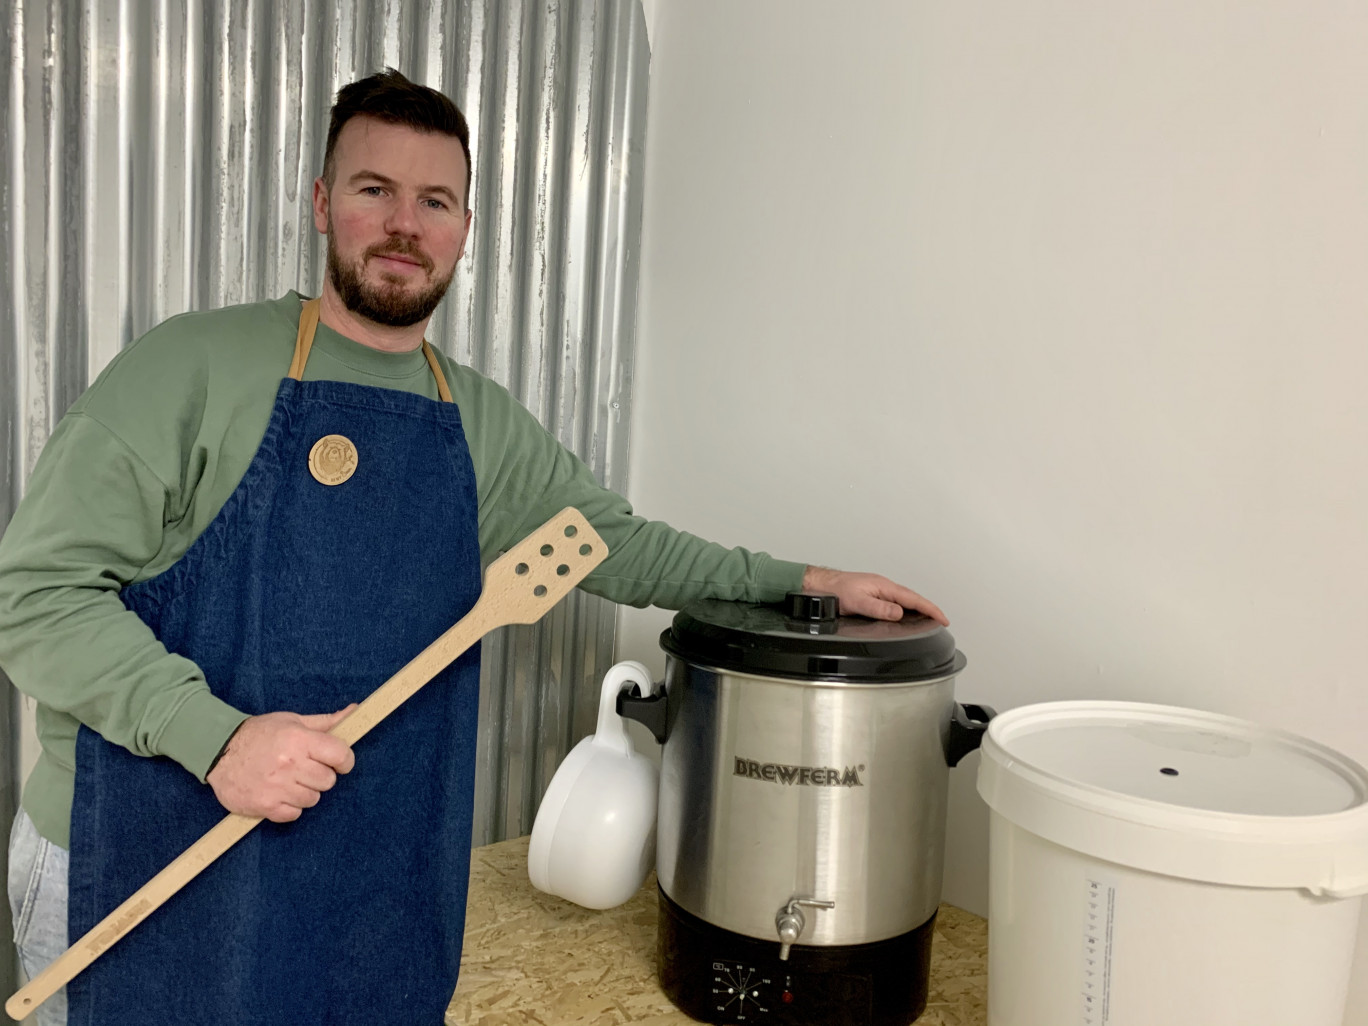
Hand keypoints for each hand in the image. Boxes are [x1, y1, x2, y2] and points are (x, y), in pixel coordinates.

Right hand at [207, 705, 356, 821]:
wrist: (218, 750)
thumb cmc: (260, 733)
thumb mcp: (293, 721)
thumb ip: (326, 722)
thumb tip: (355, 712)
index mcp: (299, 739)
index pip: (341, 755)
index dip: (344, 760)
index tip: (338, 761)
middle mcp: (290, 764)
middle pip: (328, 780)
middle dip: (320, 774)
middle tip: (304, 768)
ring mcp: (277, 787)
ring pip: (313, 799)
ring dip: (305, 791)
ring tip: (289, 779)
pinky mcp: (265, 807)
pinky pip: (294, 814)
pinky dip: (290, 807)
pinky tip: (279, 793)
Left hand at [802, 567, 948, 624]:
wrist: (822, 585)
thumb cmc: (836, 590)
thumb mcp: (858, 601)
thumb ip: (879, 608)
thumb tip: (899, 613)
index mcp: (884, 587)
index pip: (914, 599)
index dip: (930, 609)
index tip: (943, 618)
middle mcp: (884, 587)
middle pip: (913, 599)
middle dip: (929, 609)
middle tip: (941, 621)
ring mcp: (879, 591)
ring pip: (905, 601)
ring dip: (918, 609)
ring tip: (929, 620)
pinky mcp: (873, 595)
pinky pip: (895, 603)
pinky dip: (906, 609)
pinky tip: (905, 616)